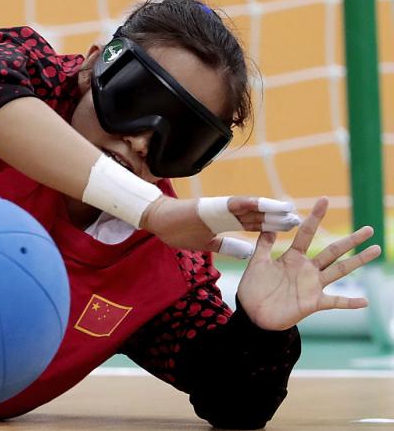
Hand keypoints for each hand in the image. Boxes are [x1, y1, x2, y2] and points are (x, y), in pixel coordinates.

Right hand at [140, 196, 295, 253]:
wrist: (159, 220)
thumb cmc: (178, 231)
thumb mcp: (207, 244)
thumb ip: (228, 247)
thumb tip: (249, 253)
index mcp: (226, 222)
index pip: (253, 224)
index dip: (272, 226)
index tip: (289, 228)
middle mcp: (228, 213)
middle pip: (258, 216)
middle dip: (277, 219)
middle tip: (299, 221)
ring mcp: (222, 208)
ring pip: (252, 209)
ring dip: (271, 210)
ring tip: (290, 212)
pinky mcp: (215, 205)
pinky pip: (238, 204)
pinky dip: (255, 204)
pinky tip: (270, 204)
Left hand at [237, 197, 381, 330]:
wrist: (252, 313)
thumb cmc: (254, 288)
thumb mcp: (257, 262)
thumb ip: (263, 244)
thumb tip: (268, 224)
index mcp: (293, 257)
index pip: (307, 233)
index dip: (315, 217)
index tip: (324, 199)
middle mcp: (307, 269)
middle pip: (332, 251)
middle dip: (350, 240)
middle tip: (368, 228)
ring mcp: (312, 285)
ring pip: (340, 270)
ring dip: (358, 261)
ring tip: (375, 250)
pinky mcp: (313, 302)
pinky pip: (334, 302)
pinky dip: (349, 302)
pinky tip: (364, 301)